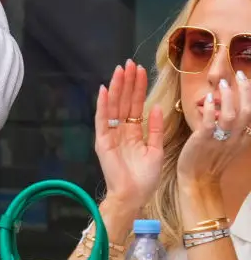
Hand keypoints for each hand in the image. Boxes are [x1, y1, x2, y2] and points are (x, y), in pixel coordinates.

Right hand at [95, 60, 164, 213]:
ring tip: (120, 70)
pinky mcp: (102, 141)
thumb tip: (157, 107)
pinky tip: (105, 91)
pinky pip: (102, 120)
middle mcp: (120, 130)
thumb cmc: (145, 178)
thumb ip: (155, 129)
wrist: (133, 196)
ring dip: (117, 88)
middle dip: (127, 82)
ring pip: (114, 106)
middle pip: (124, 101)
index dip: (138, 88)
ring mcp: (110, 134)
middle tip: (130, 63)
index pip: (135, 105)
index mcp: (133, 132)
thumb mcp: (156, 150)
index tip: (141, 71)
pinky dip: (103, 105)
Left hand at [176, 70, 250, 186]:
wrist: (199, 180)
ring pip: (231, 116)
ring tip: (223, 83)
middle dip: (245, 91)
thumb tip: (229, 107)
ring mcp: (221, 140)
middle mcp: (236, 139)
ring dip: (229, 97)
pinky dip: (211, 109)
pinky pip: (211, 123)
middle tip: (240, 74)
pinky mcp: (204, 141)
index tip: (248, 80)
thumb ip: (231, 127)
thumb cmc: (210, 159)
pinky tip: (208, 98)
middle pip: (247, 112)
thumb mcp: (228, 143)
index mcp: (243, 139)